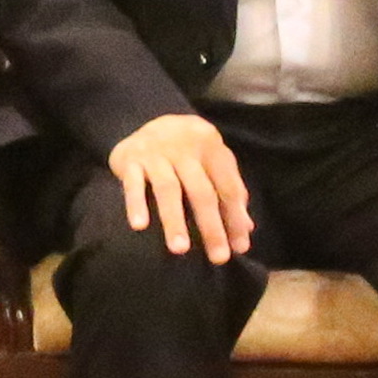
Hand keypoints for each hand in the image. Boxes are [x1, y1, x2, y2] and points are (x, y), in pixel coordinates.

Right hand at [111, 115, 251, 256]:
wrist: (148, 119)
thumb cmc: (188, 150)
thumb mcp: (212, 160)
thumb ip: (229, 189)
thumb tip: (246, 227)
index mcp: (211, 147)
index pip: (227, 187)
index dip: (235, 218)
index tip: (239, 247)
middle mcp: (184, 148)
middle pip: (201, 191)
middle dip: (211, 226)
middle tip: (218, 257)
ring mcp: (156, 152)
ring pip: (168, 189)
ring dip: (174, 220)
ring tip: (180, 249)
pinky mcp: (130, 158)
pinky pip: (133, 184)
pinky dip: (136, 204)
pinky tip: (140, 226)